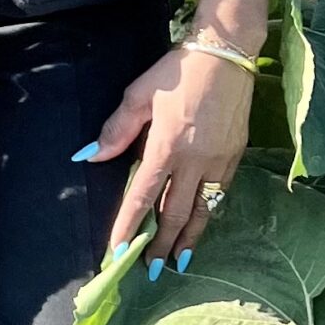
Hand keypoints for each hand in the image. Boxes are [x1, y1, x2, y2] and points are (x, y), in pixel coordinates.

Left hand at [83, 44, 252, 273]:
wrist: (225, 55)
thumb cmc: (176, 72)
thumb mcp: (139, 95)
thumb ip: (115, 130)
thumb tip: (89, 156)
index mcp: (167, 146)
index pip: (143, 196)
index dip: (129, 226)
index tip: (119, 251)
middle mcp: (194, 161)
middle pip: (175, 213)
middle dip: (162, 244)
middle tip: (152, 269)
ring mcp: (218, 161)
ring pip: (202, 210)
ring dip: (189, 238)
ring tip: (179, 261)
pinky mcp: (235, 156)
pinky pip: (219, 195)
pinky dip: (207, 215)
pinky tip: (200, 225)